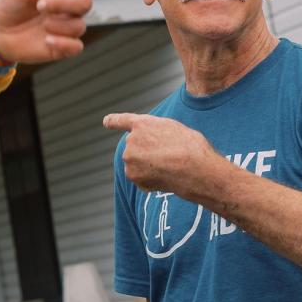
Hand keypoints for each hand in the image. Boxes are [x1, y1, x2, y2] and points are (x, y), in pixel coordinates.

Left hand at [0, 0, 134, 63]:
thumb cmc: (11, 3)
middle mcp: (70, 8)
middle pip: (85, 3)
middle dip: (63, 3)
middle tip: (40, 6)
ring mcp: (68, 28)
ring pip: (78, 25)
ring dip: (56, 22)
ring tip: (41, 23)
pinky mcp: (62, 47)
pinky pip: (76, 46)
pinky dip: (62, 42)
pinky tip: (47, 39)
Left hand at [103, 112, 221, 196]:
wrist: (195, 168)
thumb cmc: (191, 147)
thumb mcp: (173, 128)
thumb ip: (155, 130)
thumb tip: (149, 141)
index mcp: (142, 124)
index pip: (121, 121)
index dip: (113, 121)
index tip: (106, 121)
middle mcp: (131, 139)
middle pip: (134, 147)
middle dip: (145, 152)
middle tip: (167, 156)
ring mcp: (129, 158)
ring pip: (136, 163)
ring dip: (147, 167)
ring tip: (168, 166)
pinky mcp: (132, 175)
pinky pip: (139, 178)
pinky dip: (149, 180)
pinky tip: (164, 176)